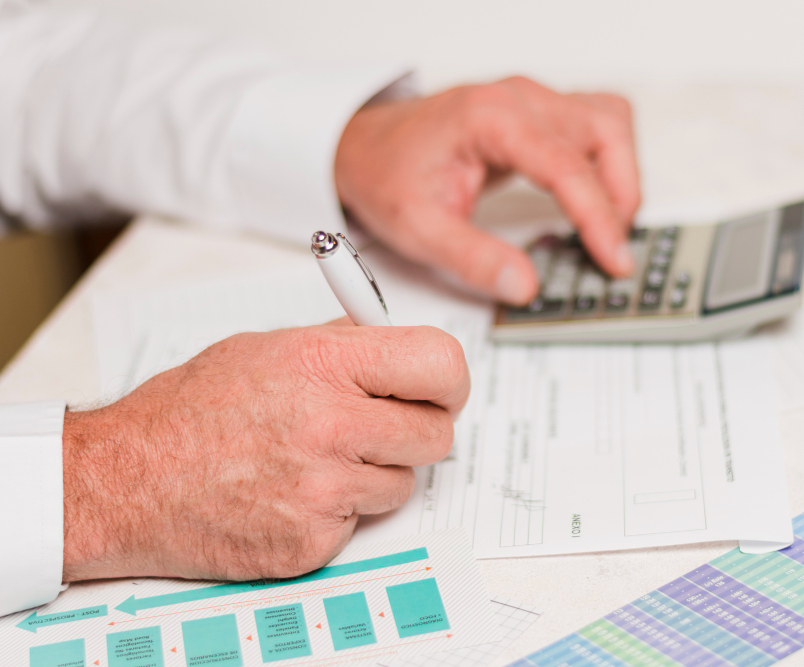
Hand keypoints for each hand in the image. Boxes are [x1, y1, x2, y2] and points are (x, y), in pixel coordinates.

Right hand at [61, 321, 468, 581]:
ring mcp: (325, 488)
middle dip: (416, 430)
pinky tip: (293, 493)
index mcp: (324, 363)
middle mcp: (332, 424)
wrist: (126, 480)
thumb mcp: (269, 348)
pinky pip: (362, 522)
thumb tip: (398, 346)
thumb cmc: (190, 412)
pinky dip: (339, 511)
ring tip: (318, 460)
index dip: (449, 380)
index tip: (440, 389)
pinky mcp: (314, 540)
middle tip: (382, 427)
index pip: (440, 364)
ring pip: (404, 482)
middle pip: (437, 434)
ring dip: (375, 473)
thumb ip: (342, 346)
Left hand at [335, 76, 640, 304]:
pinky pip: (595, 126)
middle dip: (620, 195)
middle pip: (605, 132)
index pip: (566, 164)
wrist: (363, 146)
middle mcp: (518, 98)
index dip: (598, 216)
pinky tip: (594, 199)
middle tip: (612, 249)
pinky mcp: (537, 113)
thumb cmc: (386, 174)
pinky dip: (607, 162)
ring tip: (607, 228)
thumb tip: (525, 286)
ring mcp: (531, 101)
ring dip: (620, 175)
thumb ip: (473, 259)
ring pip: (609, 123)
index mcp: (490, 117)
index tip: (613, 258)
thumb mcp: (418, 227)